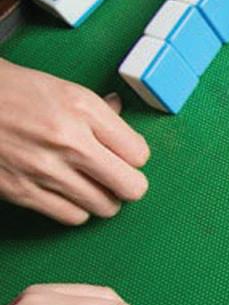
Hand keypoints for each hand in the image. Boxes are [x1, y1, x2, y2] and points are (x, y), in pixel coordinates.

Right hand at [0, 58, 149, 224]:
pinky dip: (74, 209)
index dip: (133, 157)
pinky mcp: (23, 191)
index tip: (123, 155)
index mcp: (81, 108)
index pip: (139, 154)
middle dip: (127, 185)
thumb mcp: (58, 87)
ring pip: (105, 207)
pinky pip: (73, 217)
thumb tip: (120, 111)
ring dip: (101, 199)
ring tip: (87, 184)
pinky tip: (65, 193)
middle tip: (115, 177)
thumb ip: (96, 109)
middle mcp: (68, 140)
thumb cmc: (6, 91)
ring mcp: (45, 168)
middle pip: (132, 187)